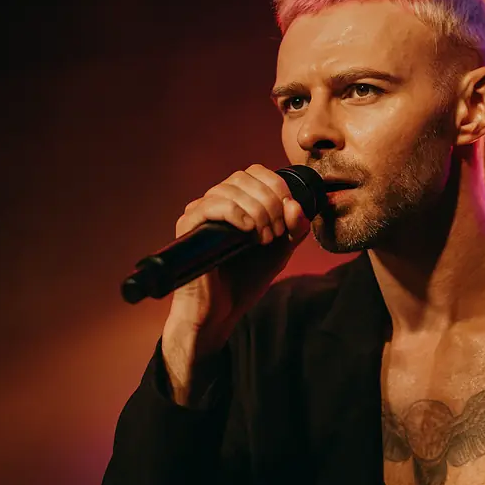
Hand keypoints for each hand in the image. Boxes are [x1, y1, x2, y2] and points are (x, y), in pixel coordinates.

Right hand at [160, 164, 309, 402]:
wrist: (221, 312)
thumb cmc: (246, 280)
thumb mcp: (281, 250)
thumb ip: (295, 228)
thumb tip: (294, 204)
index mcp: (237, 202)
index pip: (256, 172)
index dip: (277, 186)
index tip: (289, 215)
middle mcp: (216, 202)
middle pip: (244, 177)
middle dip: (270, 201)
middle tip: (277, 232)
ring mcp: (200, 213)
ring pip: (229, 188)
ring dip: (257, 210)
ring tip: (264, 238)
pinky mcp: (188, 227)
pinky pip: (211, 205)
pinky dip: (237, 213)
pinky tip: (249, 231)